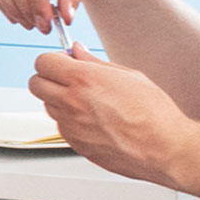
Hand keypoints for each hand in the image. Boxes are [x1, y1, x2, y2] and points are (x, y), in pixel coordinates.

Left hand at [27, 48, 199, 185]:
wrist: (164, 147)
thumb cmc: (154, 113)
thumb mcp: (129, 76)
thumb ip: (95, 63)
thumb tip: (78, 51)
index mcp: (84, 80)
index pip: (43, 62)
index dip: (52, 60)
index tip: (63, 62)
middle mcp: (71, 102)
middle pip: (35, 84)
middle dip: (48, 78)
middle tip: (67, 79)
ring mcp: (70, 125)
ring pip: (47, 106)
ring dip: (59, 100)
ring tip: (88, 102)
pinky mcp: (74, 144)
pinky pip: (61, 126)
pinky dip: (70, 121)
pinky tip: (94, 120)